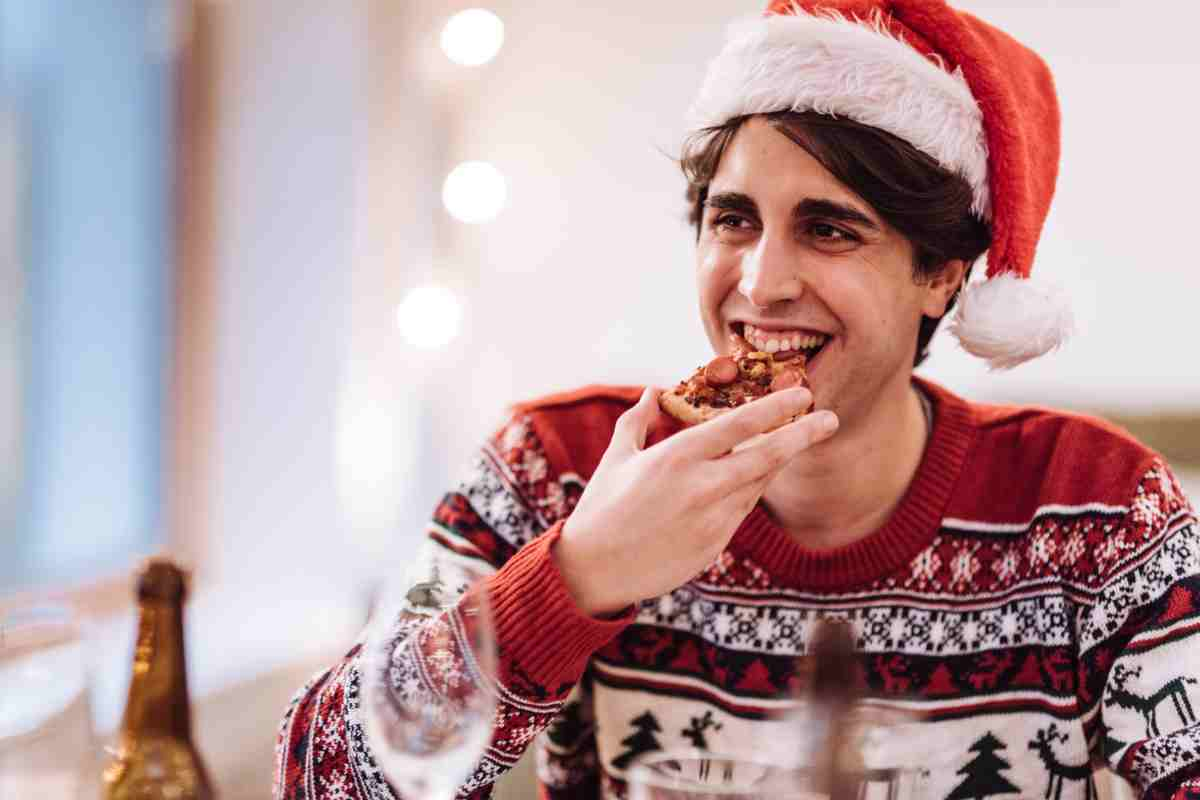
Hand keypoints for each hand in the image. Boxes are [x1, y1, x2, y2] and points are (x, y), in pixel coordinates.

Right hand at [553, 387, 837, 615]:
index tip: (802, 394)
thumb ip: (638, 420)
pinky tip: (757, 475)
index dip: (776, 407)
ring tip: (796, 440)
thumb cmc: (601, 509)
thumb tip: (655, 391)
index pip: (739, 424)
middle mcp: (701, 486)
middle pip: (767, 456)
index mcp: (676, 457)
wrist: (594, 571)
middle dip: (803, 435)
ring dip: (778, 461)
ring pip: (759, 483)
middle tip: (830, 418)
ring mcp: (712, 519)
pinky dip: (752, 489)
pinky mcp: (715, 545)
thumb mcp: (617, 457)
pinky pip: (743, 510)